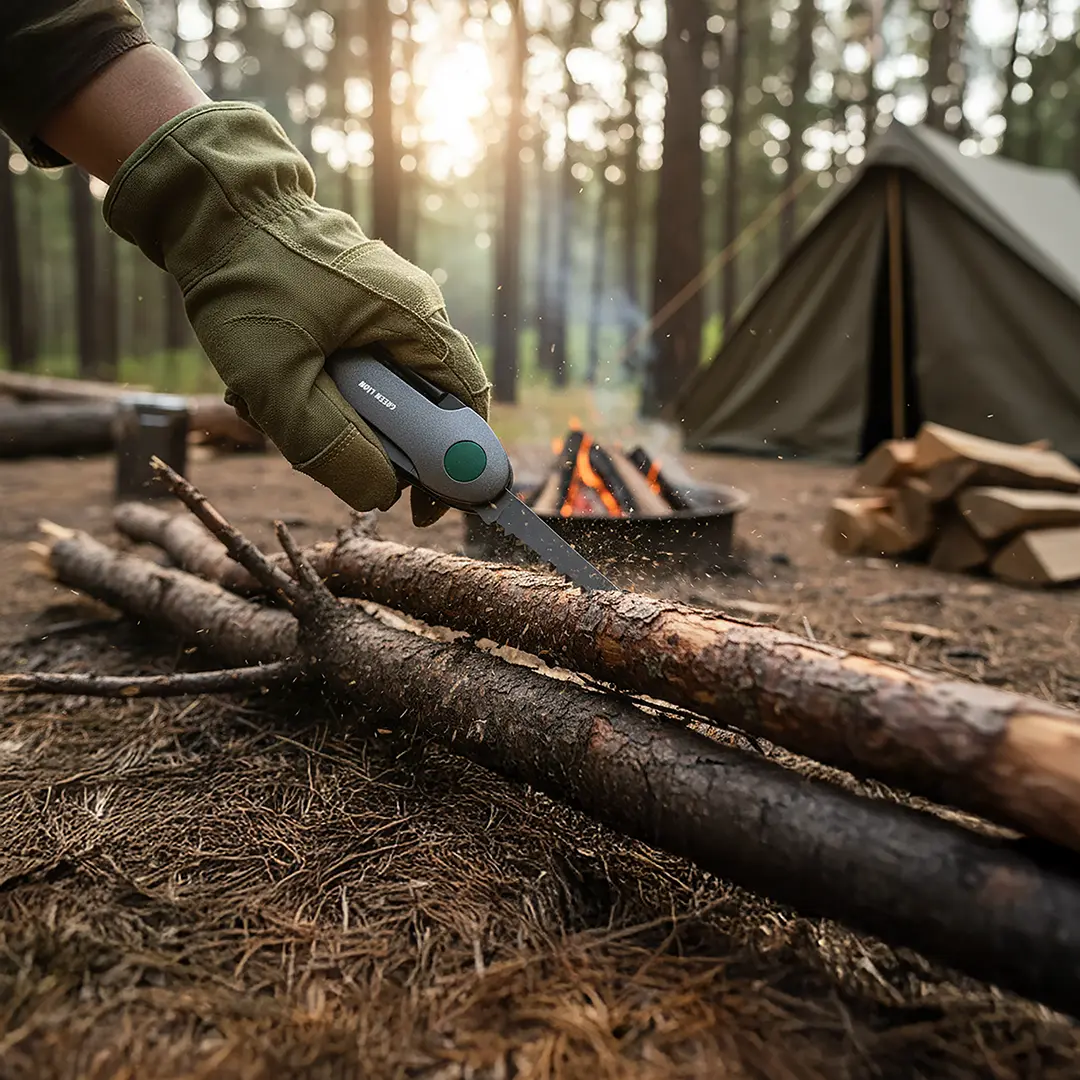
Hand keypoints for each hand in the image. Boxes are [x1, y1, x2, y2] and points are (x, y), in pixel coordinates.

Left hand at [104, 101, 490, 525]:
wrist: (210, 206)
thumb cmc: (246, 282)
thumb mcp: (276, 379)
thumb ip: (329, 444)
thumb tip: (381, 495)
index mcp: (416, 320)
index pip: (469, 405)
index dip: (457, 464)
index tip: (422, 505)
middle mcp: (413, 312)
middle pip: (425, 406)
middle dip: (378, 442)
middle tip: (328, 456)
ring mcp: (384, 307)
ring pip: (385, 393)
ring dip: (337, 417)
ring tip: (275, 406)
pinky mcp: (354, 308)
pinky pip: (357, 369)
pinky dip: (320, 390)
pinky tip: (272, 385)